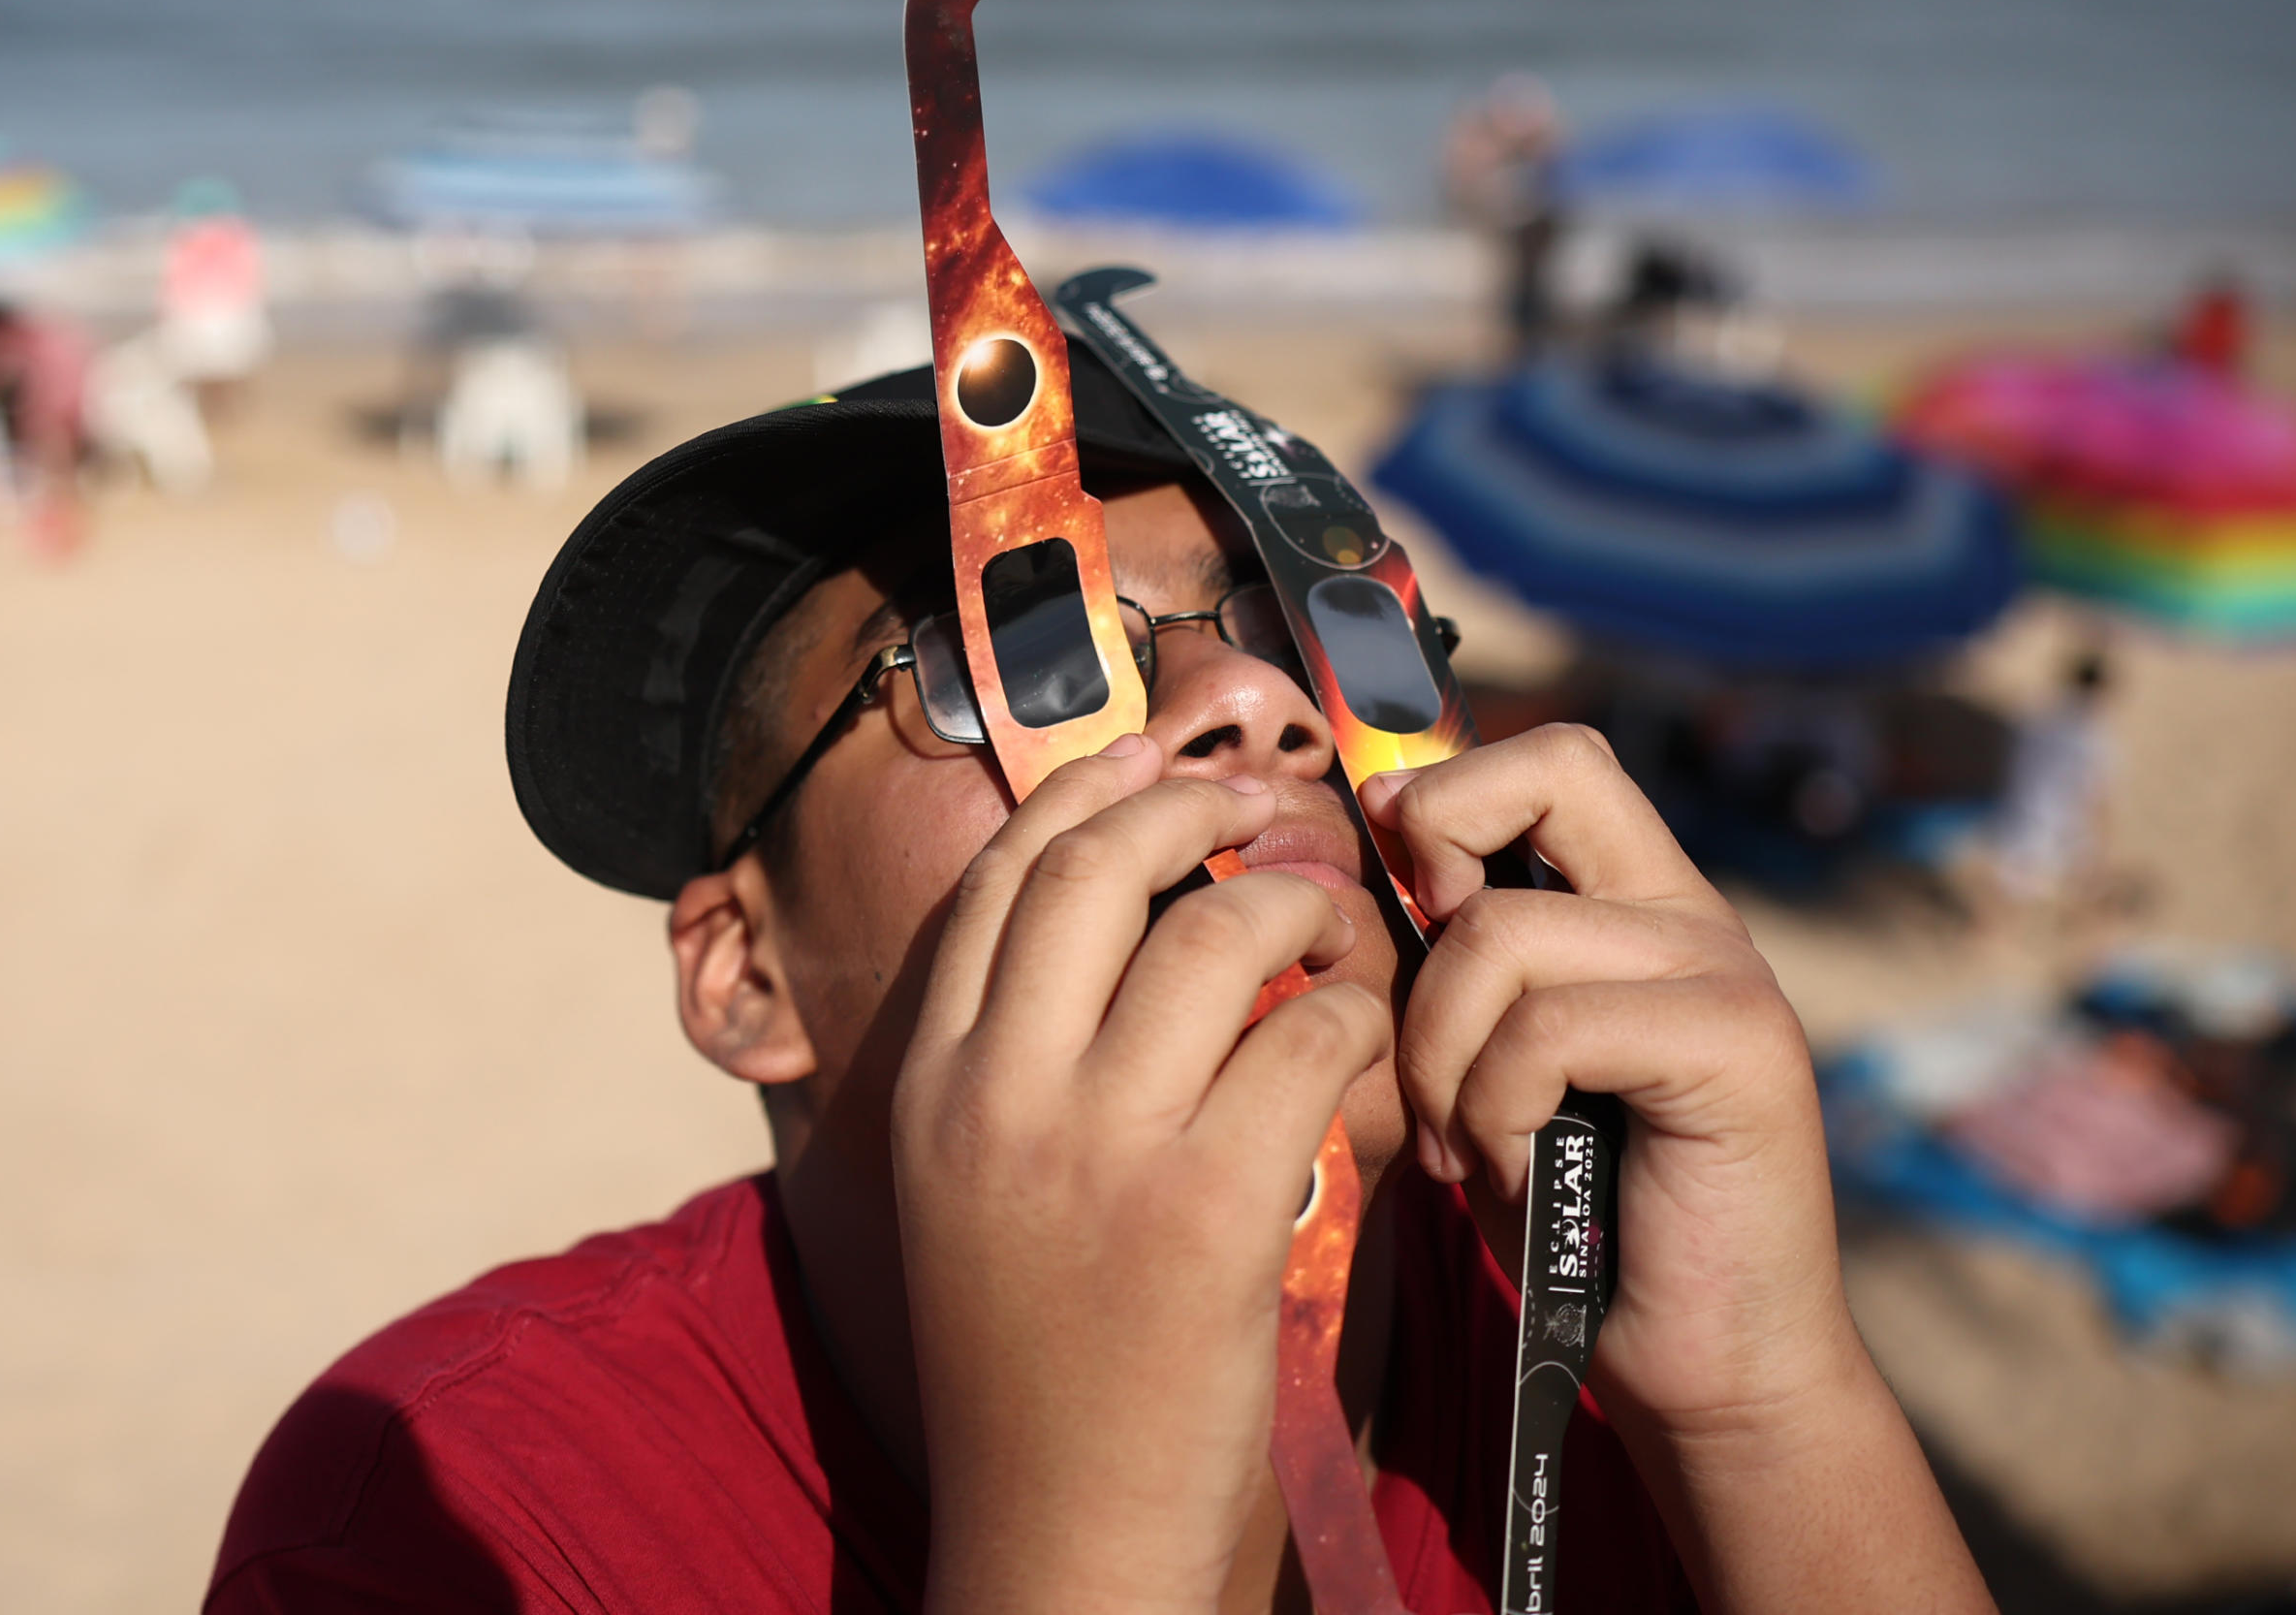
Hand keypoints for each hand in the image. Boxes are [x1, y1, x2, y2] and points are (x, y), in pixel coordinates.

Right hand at [894, 735, 1389, 1614]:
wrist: (1063, 1538)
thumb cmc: (1040, 1369)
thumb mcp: (974, 1192)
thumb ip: (1019, 1066)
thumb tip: (1124, 929)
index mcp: (927, 1084)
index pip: (994, 881)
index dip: (1080, 794)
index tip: (1149, 758)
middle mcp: (994, 1094)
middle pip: (1092, 871)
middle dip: (1188, 811)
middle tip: (1257, 814)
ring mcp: (1095, 1148)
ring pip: (1212, 935)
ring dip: (1295, 909)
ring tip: (1333, 933)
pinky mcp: (1207, 1211)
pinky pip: (1304, 1043)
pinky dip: (1353, 1018)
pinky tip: (1367, 1041)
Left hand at [1364, 726, 1990, 1612]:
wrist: (1700, 1366)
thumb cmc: (1570, 1217)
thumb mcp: (1483, 1059)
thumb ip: (1448, 957)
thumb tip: (1356, 837)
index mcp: (1635, 903)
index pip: (1549, 757)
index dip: (1448, 795)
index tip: (1402, 894)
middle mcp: (1691, 914)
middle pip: (1551, 771)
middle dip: (1441, 861)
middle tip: (1428, 1007)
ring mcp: (1725, 973)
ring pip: (1504, 931)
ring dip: (1439, 1051)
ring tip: (1466, 1142)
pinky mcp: (1738, 1048)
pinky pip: (1550, 1026)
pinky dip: (1495, 1106)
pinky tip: (1515, 1174)